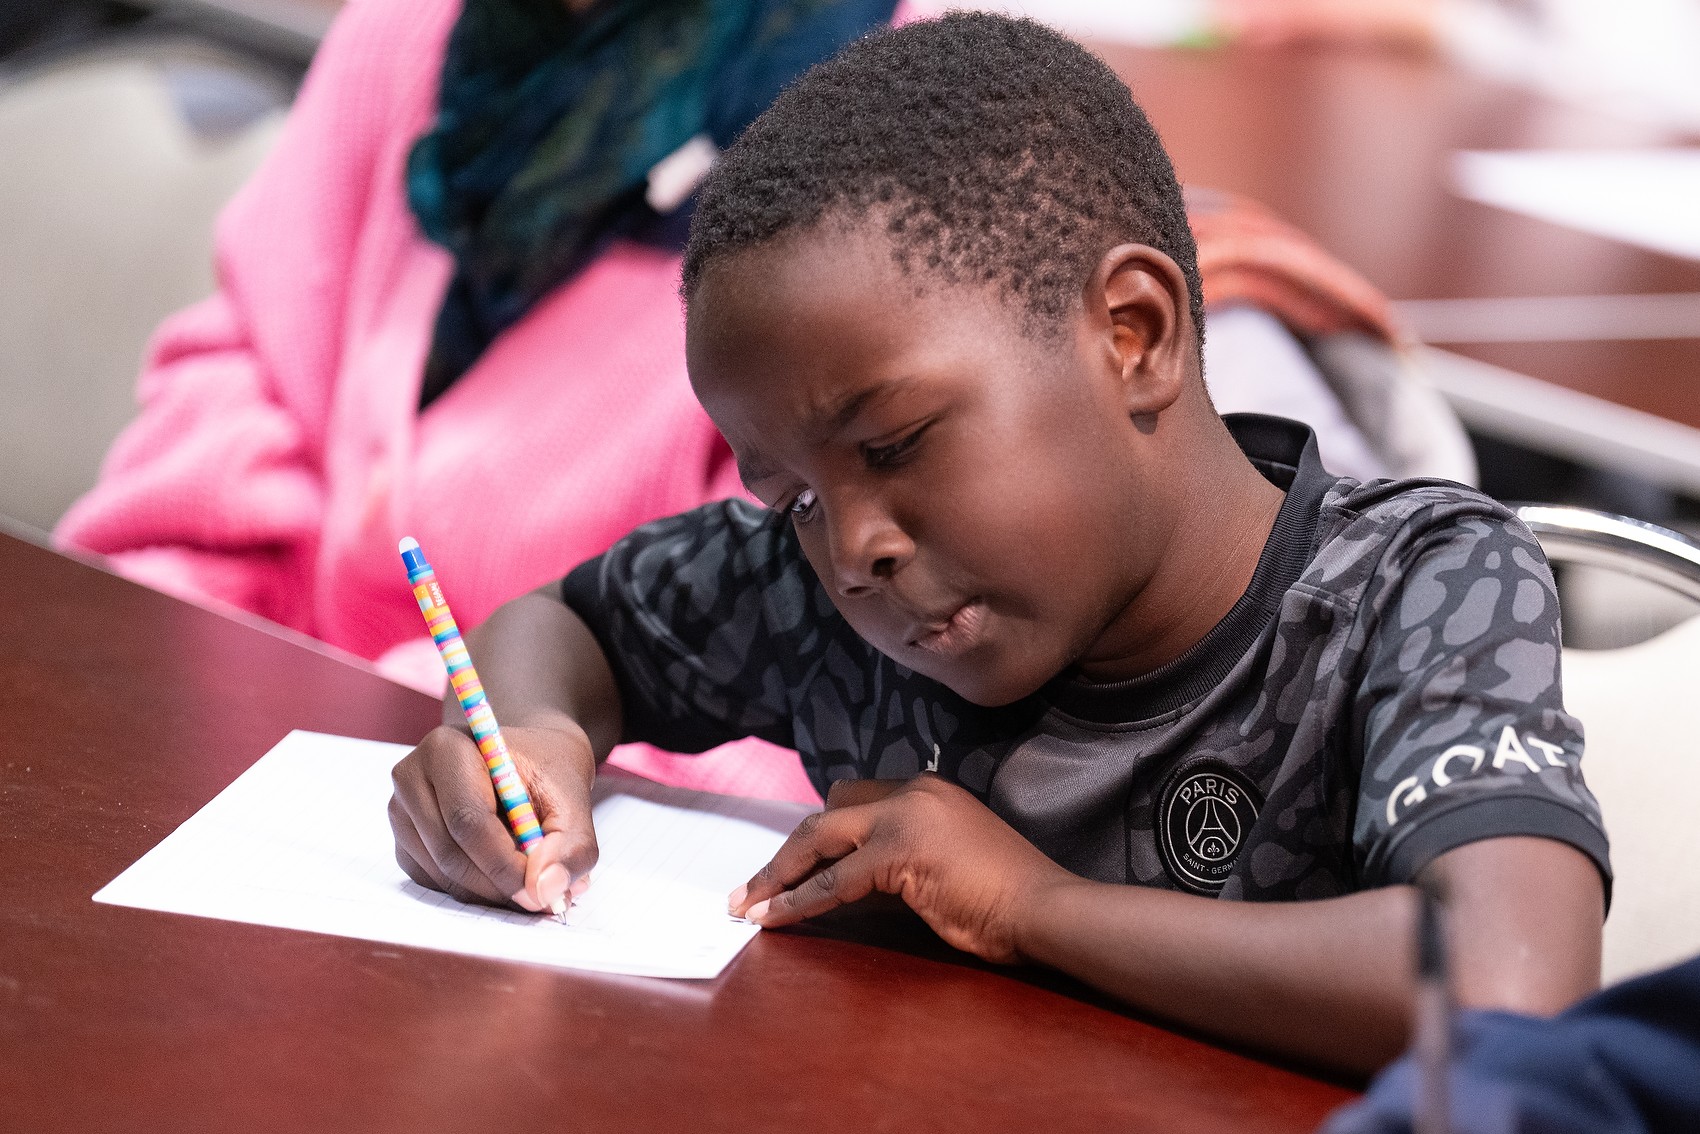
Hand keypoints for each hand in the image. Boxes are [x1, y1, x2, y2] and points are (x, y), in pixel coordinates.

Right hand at [388, 723, 598, 913]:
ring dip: (490, 892)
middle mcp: (412, 777)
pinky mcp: (405, 841)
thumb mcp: (574, 798)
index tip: (542, 892)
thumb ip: (572, 845)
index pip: (468, 821)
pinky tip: (504, 874)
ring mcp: (401, 812)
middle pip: (450, 853)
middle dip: (500, 885)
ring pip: (442, 874)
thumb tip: (545, 890)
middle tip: (543, 899)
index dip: (505, 865)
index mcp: (448, 748)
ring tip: (533, 881)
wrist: (526, 758)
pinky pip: (435, 882)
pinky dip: (473, 891)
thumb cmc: (546, 769)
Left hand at [727, 774, 1071, 963]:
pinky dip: (799, 901)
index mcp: (926, 791)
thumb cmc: (1005, 898)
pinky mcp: (900, 852)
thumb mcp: (945, 866)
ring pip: (820, 840)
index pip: (852, 803)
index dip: (814, 837)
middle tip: (750, 889)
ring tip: (748, 905)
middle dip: (784, 854)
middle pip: (827, 815)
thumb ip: (900, 862)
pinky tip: (776, 919)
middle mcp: (912, 792)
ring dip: (779, 876)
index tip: (785, 867)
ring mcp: (905, 817)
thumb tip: (847, 885)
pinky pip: (834, 879)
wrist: (1044, 908)